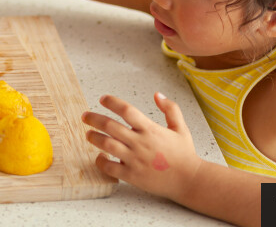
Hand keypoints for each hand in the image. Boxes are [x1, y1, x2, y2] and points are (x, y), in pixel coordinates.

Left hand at [82, 92, 201, 201]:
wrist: (190, 181)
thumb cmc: (185, 154)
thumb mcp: (181, 128)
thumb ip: (170, 109)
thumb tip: (157, 94)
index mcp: (151, 129)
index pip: (126, 110)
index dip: (112, 102)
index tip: (103, 99)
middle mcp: (140, 143)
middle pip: (110, 126)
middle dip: (94, 119)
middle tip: (85, 116)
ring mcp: (135, 160)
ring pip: (107, 145)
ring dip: (94, 138)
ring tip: (88, 134)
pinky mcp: (132, 175)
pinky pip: (110, 167)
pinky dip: (101, 161)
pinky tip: (99, 156)